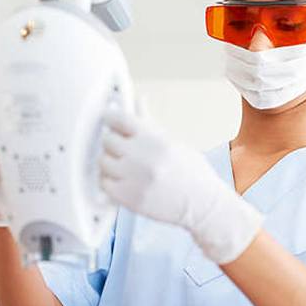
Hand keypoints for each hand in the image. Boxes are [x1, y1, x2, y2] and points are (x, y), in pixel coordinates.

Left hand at [99, 109, 262, 263]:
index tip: (109, 120)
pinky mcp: (129, 198)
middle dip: (112, 142)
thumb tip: (137, 100)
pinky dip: (109, 181)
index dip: (111, 117)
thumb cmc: (192, 173)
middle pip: (108, 140)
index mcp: (154, 139)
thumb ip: (150, 123)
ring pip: (103, 162)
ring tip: (121, 165)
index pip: (119, 119)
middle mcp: (142, 157)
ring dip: (109, 162)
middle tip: (119, 147)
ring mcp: (134, 178)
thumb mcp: (173, 142)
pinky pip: (104, 183)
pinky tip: (121, 180)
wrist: (202, 204)